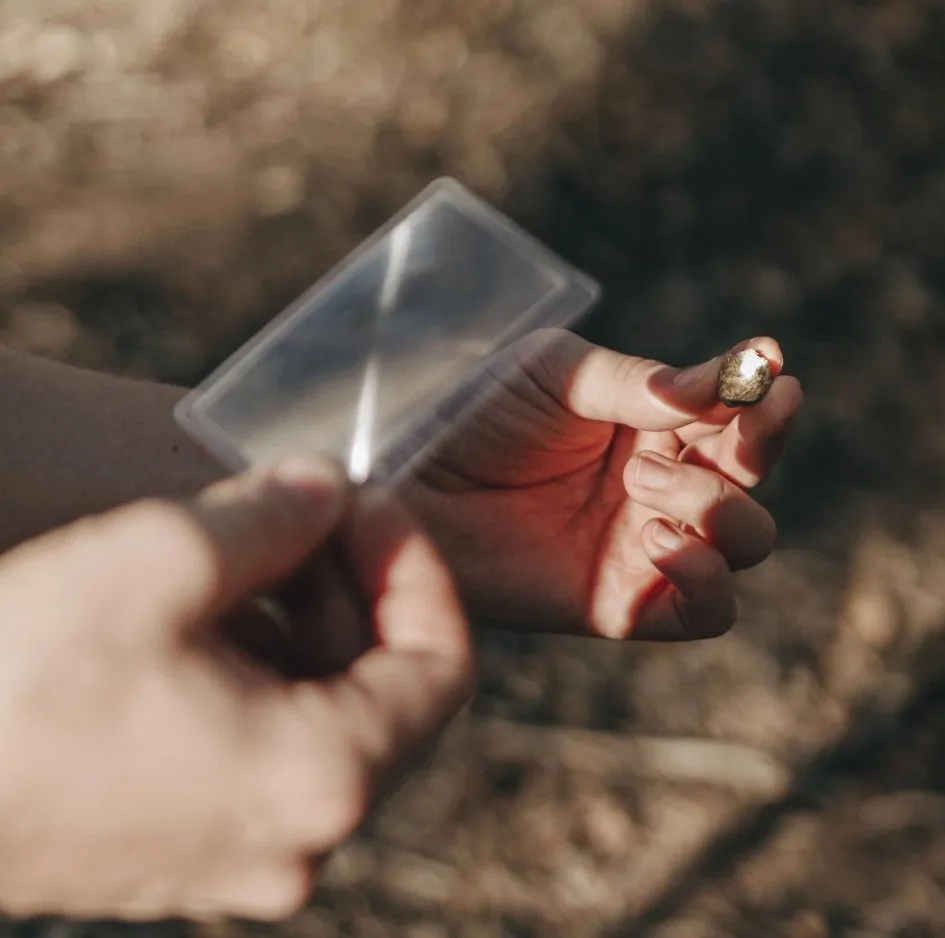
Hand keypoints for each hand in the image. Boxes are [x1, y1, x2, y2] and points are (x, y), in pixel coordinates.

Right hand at [0, 461, 472, 920]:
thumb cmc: (8, 682)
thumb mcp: (159, 557)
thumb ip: (275, 513)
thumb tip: (326, 490)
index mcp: (320, 779)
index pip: (445, 665)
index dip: (419, 568)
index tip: (371, 506)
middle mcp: (298, 838)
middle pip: (387, 688)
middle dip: (357, 585)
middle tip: (309, 510)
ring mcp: (244, 851)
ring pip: (328, 714)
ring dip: (307, 620)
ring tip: (255, 546)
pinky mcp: (193, 841)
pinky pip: (270, 743)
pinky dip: (265, 669)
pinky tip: (213, 608)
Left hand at [400, 329, 802, 639]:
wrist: (406, 485)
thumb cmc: (470, 414)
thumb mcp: (556, 374)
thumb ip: (640, 382)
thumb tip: (729, 379)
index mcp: (649, 422)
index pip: (734, 414)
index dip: (762, 396)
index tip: (771, 368)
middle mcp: (659, 485)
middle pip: (753, 477)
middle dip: (753, 447)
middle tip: (710, 428)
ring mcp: (644, 547)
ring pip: (746, 542)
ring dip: (720, 508)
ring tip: (644, 479)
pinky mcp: (621, 606)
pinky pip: (706, 611)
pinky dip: (707, 576)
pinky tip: (657, 539)